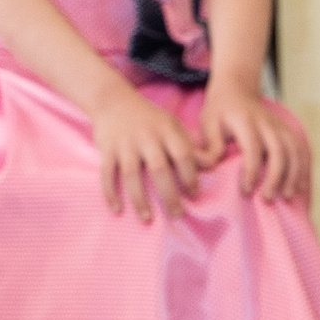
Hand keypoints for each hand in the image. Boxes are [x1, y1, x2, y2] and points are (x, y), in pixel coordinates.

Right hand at [89, 82, 202, 222]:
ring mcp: (125, 144)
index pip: (183, 155)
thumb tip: (212, 167)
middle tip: (177, 215)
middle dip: (169, 195)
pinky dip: (110, 192)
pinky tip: (117, 209)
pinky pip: (107, 174)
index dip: (190, 176)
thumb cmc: (149, 119)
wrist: (114, 101)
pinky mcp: (107, 150)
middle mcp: (147, 137)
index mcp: (167, 130)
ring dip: (140, 199)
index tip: (194, 194)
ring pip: (132, 175)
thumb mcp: (173, 126)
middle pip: (160, 170)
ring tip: (148, 218)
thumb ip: (190, 146)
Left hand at [197, 77, 311, 204]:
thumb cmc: (220, 110)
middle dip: (276, 177)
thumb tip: (211, 166)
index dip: (252, 171)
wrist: (237, 88)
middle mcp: (267, 123)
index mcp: (245, 122)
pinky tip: (299, 185)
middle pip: (279, 151)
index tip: (247, 191)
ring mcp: (280, 126)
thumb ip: (210, 145)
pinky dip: (303, 167)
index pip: (253, 148)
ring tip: (287, 195)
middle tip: (268, 198)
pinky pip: (301, 149)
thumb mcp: (208, 123)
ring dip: (293, 174)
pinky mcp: (288, 130)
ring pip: (294, 151)